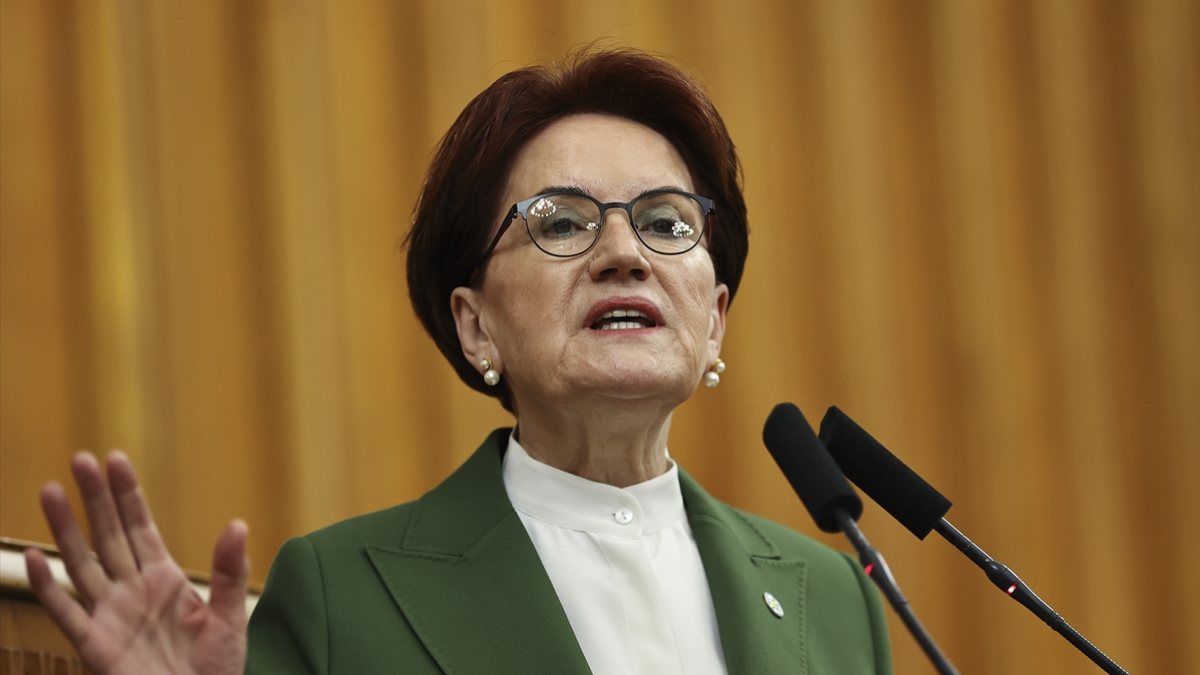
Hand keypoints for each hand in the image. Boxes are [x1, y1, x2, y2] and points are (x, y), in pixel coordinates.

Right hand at [24, 451, 247, 674]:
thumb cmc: (216, 667)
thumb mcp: (229, 615)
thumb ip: (230, 571)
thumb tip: (237, 523)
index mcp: (165, 578)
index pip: (140, 527)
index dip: (128, 494)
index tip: (116, 459)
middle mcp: (132, 591)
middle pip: (108, 536)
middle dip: (95, 498)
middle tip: (80, 459)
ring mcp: (111, 616)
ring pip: (82, 564)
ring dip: (65, 529)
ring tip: (50, 492)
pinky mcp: (96, 645)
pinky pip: (67, 613)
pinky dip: (49, 587)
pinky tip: (35, 557)